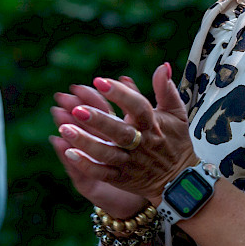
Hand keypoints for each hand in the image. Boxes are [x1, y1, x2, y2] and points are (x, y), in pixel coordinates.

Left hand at [55, 62, 198, 202]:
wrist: (179, 179)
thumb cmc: (175, 140)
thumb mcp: (176, 113)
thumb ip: (165, 89)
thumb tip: (162, 66)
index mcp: (152, 125)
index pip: (137, 107)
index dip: (120, 94)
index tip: (99, 81)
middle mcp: (141, 143)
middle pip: (119, 132)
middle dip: (98, 121)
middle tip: (77, 109)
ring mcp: (130, 162)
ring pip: (106, 153)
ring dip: (85, 142)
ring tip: (64, 129)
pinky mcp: (121, 178)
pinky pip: (101, 173)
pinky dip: (86, 165)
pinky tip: (69, 153)